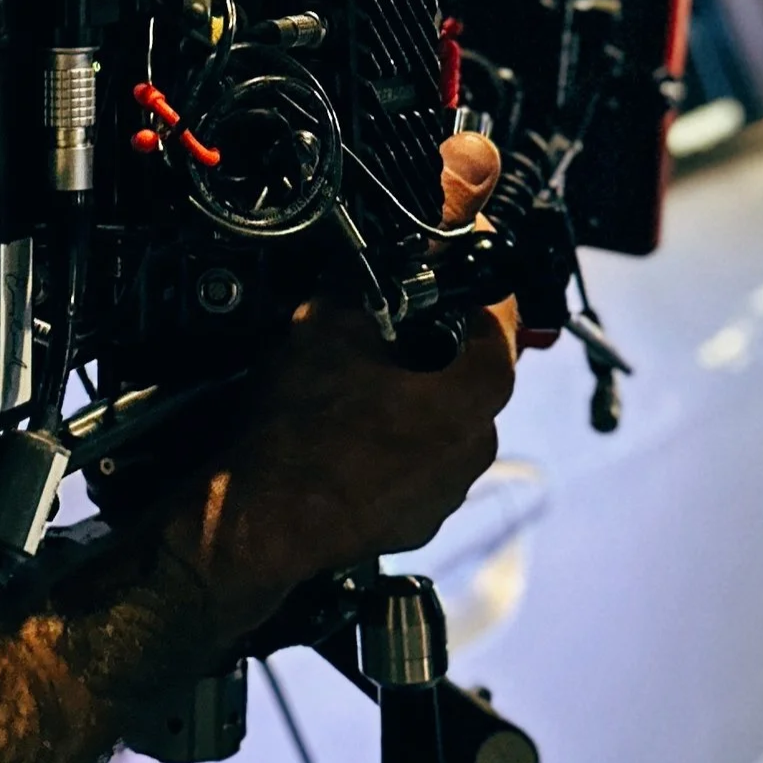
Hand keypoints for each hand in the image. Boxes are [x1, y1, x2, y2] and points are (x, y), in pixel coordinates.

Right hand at [162, 132, 517, 651]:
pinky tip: (346, 436)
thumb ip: (375, 272)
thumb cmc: (299, 428)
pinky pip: (417, 465)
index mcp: (480, 387)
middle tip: (382, 330)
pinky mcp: (418, 521)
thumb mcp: (330, 318)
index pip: (503, 313)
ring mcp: (450, 489)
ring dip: (413, 398)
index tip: (443, 268)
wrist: (258, 521)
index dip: (470, 281)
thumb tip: (396, 241)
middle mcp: (480, 442)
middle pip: (472, 369)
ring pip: (444, 419)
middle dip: (434, 345)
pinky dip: (392, 446)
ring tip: (355, 387)